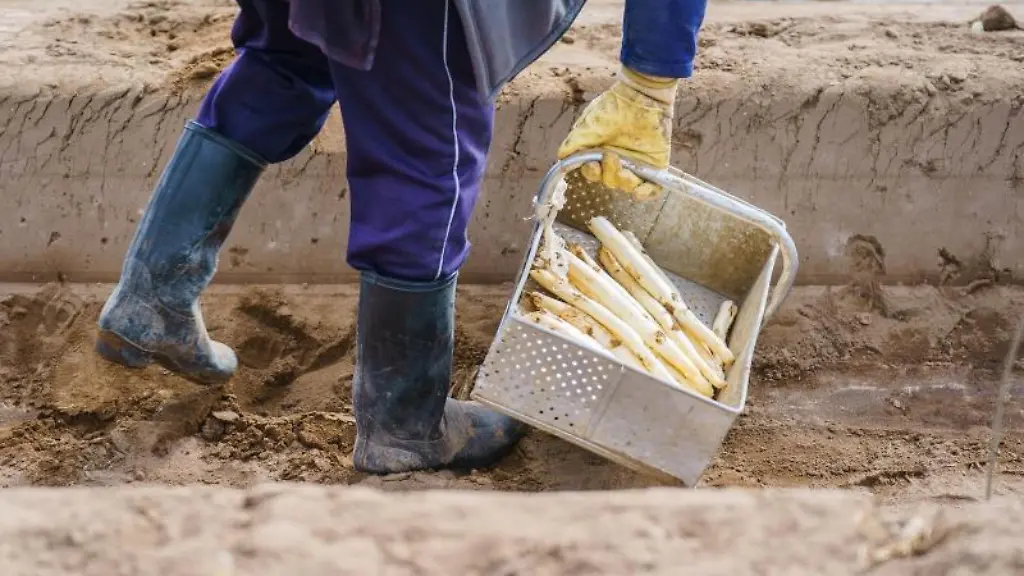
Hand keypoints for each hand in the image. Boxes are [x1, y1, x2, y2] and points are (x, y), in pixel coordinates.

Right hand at [557, 66, 677, 199]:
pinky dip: (646, 194)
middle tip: (609, 156)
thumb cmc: (613, 107)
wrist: (642, 96)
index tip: (592, 165)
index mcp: (601, 153)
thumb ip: (575, 142)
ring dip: (623, 181)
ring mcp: (637, 164)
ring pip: (627, 186)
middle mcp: (618, 161)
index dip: (592, 174)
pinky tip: (639, 192)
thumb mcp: (589, 124)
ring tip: (624, 166)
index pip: (594, 173)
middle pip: (610, 181)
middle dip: (608, 174)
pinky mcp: (655, 165)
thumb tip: (561, 157)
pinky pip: (652, 189)